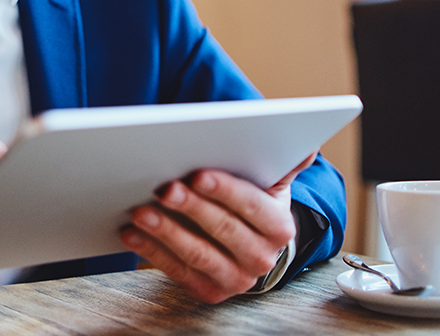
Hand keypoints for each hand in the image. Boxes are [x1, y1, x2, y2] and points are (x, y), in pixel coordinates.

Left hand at [118, 152, 316, 303]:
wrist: (248, 247)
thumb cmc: (251, 204)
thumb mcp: (270, 184)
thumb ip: (283, 164)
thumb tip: (307, 147)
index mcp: (279, 227)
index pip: (251, 205)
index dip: (224, 190)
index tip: (197, 174)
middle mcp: (261, 257)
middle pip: (222, 229)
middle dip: (190, 207)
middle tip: (163, 188)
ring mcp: (235, 279)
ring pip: (197, 253)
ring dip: (165, 231)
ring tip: (140, 210)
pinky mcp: (208, 292)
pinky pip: (176, 271)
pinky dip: (151, 251)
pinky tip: (132, 232)